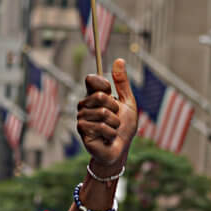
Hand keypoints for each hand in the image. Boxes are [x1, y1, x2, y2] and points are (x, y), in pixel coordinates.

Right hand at [77, 58, 136, 173]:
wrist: (120, 150)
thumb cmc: (124, 128)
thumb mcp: (127, 103)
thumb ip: (122, 83)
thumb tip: (119, 60)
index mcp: (94, 96)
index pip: (91, 79)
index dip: (103, 83)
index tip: (111, 91)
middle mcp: (85, 105)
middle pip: (99, 96)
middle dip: (115, 108)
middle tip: (115, 118)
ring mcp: (82, 118)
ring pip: (103, 113)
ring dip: (115, 124)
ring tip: (113, 130)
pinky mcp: (82, 131)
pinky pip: (101, 126)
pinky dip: (111, 134)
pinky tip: (108, 138)